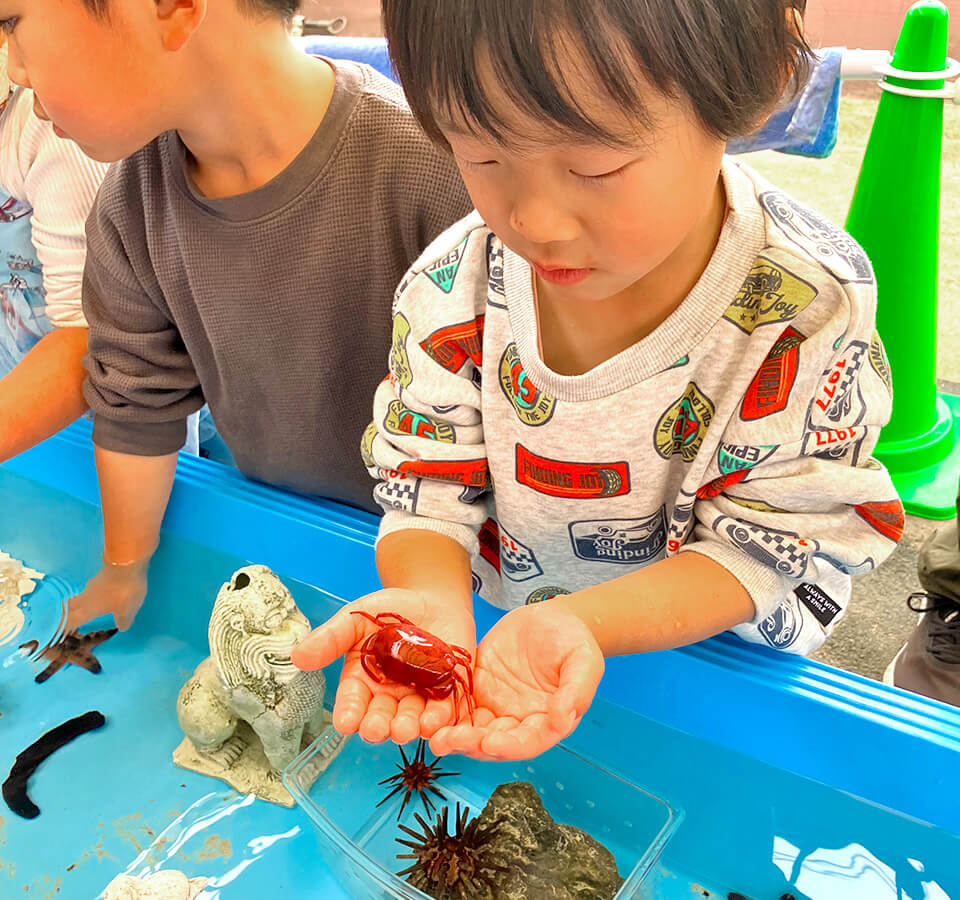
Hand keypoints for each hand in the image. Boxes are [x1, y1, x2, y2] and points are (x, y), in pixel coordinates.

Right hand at [66, 557, 149, 631]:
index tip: (54, 633)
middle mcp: (85, 597)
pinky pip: (92, 588)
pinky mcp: (100, 574)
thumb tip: (121, 627)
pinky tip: (95, 593)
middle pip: (69, 607)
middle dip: (64, 614)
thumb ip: (122, 620)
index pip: (71, 621)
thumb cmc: (124, 590)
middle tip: (59, 620)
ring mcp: (92, 584)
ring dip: (76, 603)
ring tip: (76, 608)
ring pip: (79, 597)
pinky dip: (90, 594)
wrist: (125, 561)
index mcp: (88, 609)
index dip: (62, 628)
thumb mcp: (127, 610)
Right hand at [292, 588, 475, 745]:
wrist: (432, 599)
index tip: (345, 723)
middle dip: (378, 725)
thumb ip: (331, 637)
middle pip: (380, 717)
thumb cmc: (389, 611)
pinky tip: (434, 722)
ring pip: (411, 719)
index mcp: (362, 681)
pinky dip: (439, 718)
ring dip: (407, 727)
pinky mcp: (446, 692)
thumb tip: (297, 656)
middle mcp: (388, 695)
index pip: (352, 702)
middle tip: (376, 730)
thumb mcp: (357, 618)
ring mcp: (417, 696)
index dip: (348, 713)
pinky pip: (442, 710)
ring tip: (404, 730)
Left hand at [429, 603, 602, 760]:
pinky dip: (444, 712)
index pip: (527, 742)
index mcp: (548, 721)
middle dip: (470, 743)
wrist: (551, 618)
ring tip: (433, 734)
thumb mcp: (583, 660)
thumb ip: (577, 690)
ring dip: (453, 734)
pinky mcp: (477, 689)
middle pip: (493, 741)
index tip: (490, 742)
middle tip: (447, 740)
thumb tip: (563, 719)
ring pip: (472, 728)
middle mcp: (519, 721)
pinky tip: (427, 712)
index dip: (508, 746)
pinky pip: (458, 704)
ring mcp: (496, 706)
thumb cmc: (574, 640)